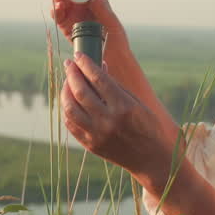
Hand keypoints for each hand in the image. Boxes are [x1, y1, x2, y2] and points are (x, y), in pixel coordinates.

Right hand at [51, 0, 125, 45]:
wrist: (111, 60)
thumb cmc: (117, 40)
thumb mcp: (112, 23)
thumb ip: (102, 9)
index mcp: (97, 1)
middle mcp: (84, 6)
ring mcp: (74, 15)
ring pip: (62, 0)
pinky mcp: (66, 27)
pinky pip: (58, 16)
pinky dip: (56, 10)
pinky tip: (58, 8)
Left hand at [60, 52, 170, 178]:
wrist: (150, 158)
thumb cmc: (147, 127)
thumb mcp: (137, 103)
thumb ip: (115, 86)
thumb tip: (99, 67)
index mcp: (123, 107)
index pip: (98, 79)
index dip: (86, 64)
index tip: (78, 55)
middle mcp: (108, 120)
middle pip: (81, 91)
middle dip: (72, 74)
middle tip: (69, 65)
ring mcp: (97, 134)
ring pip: (70, 108)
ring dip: (65, 91)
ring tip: (67, 82)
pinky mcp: (90, 145)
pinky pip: (71, 124)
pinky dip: (67, 110)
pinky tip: (69, 101)